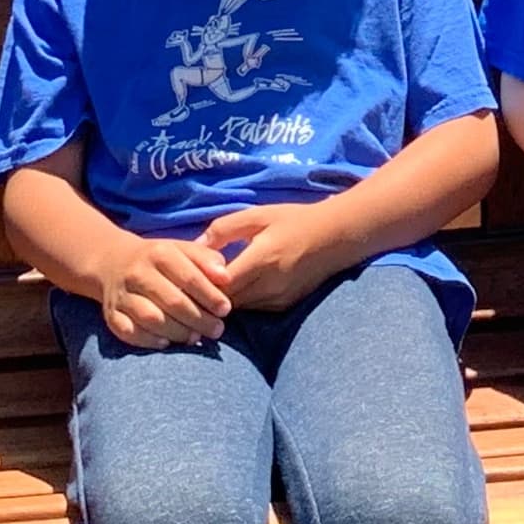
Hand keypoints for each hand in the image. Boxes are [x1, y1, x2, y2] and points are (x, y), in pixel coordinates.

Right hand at [88, 222, 236, 344]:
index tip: (226, 309)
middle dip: (198, 319)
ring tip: (194, 338)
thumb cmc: (159, 259)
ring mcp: (122, 295)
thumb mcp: (182, 249)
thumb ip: (206, 259)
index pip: (189, 277)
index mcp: (160, 253)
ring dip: (176, 332)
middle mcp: (138, 273)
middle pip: (172, 301)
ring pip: (150, 318)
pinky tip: (165, 343)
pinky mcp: (111, 314)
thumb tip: (226, 277)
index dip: (210, 296)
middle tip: (216, 330)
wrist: (113, 261)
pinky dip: (147, 340)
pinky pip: (128, 331)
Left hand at [198, 204, 344, 313]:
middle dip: (208, 296)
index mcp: (261, 259)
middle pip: (226, 302)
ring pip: (238, 308)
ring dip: (223, 302)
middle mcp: (269, 285)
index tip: (188, 276)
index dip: (201, 283)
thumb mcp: (258, 215)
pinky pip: (253, 309)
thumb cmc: (294, 221)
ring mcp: (278, 299)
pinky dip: (241, 302)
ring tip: (209, 290)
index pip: (221, 284)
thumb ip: (224, 228)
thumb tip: (195, 245)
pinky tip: (235, 290)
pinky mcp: (284, 307)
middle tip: (191, 286)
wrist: (335, 237)